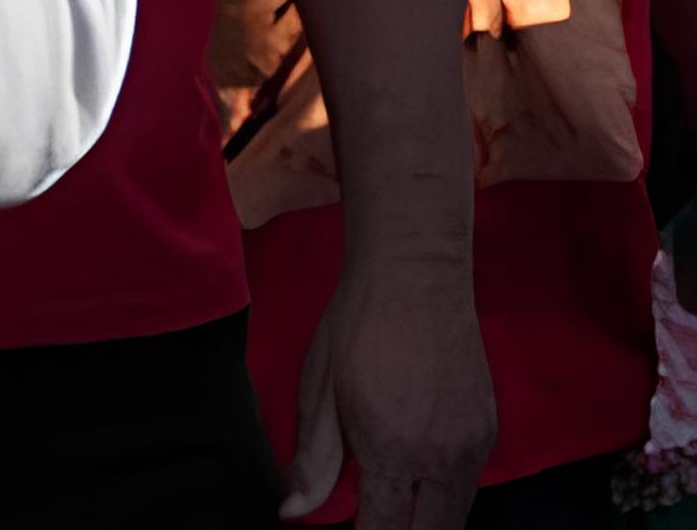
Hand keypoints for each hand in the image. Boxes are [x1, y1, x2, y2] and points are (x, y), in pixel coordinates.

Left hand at [288, 235, 491, 524]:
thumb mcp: (318, 392)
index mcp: (390, 451)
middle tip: (378, 519)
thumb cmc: (356, 327)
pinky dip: (450, 492)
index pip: (386, 528)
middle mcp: (440, 457)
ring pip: (458, 511)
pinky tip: (422, 477)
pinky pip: (472, 481)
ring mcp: (472, 444)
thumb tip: (293, 513)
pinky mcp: (488, 427)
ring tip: (398, 507)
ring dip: (430, 518)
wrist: (415, 277)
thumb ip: (313, 461)